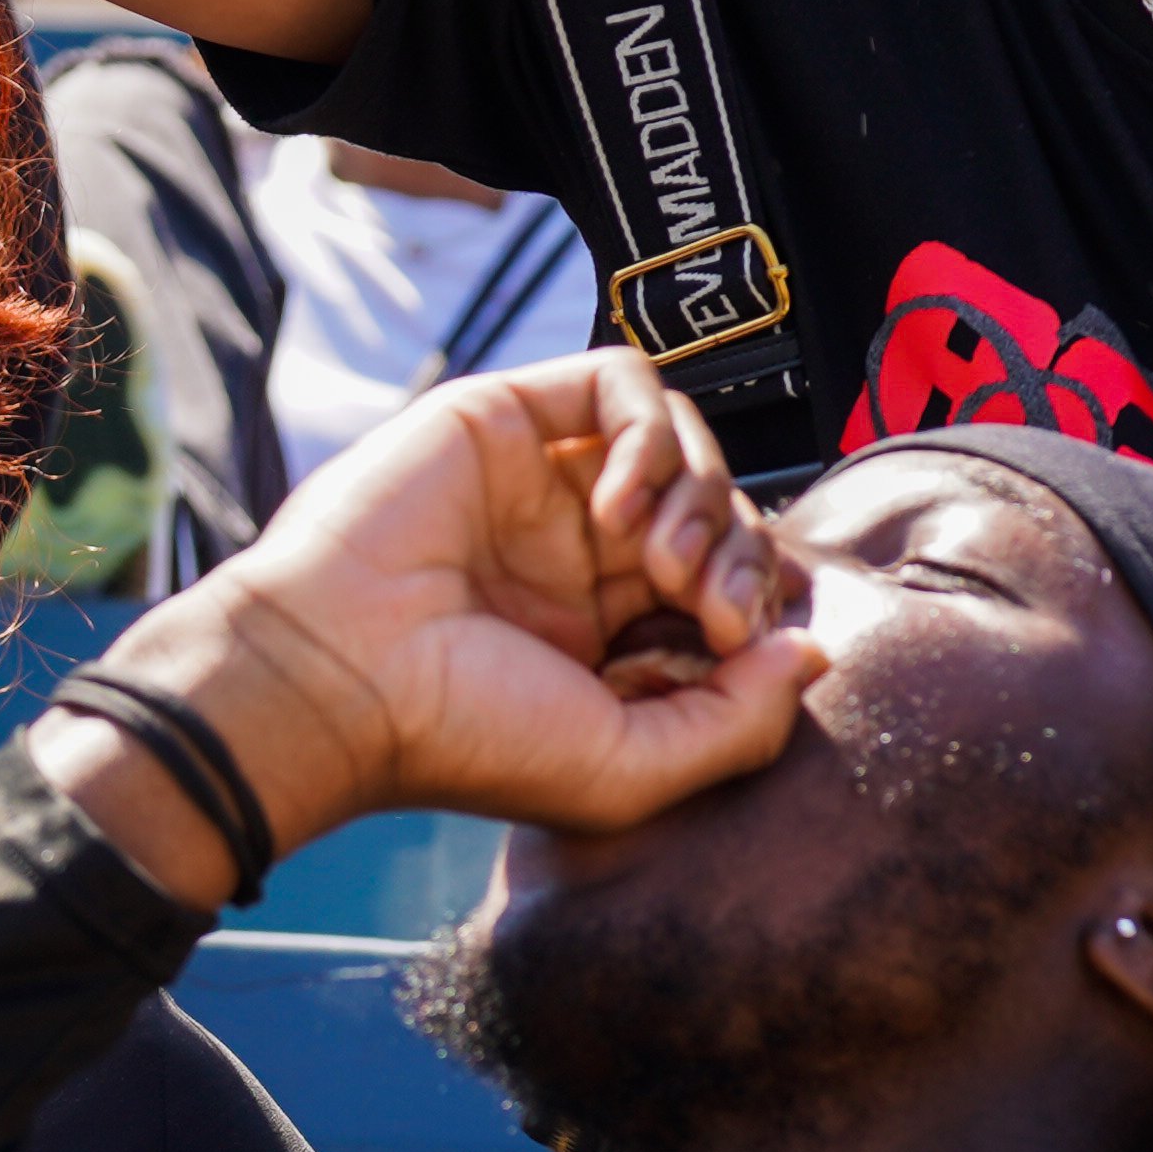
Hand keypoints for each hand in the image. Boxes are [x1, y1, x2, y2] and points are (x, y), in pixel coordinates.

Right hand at [111, 350, 809, 881]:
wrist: (338, 679)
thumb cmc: (461, 736)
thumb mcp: (629, 770)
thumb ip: (741, 722)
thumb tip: (814, 645)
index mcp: (605, 635)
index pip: (728, 584)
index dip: (757, 603)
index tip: (728, 648)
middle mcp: (578, 553)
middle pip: (721, 508)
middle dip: (740, 554)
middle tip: (703, 606)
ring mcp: (546, 483)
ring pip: (685, 440)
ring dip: (701, 497)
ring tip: (654, 559)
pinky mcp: (510, 419)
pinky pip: (622, 381)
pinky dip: (649, 432)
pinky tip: (617, 506)